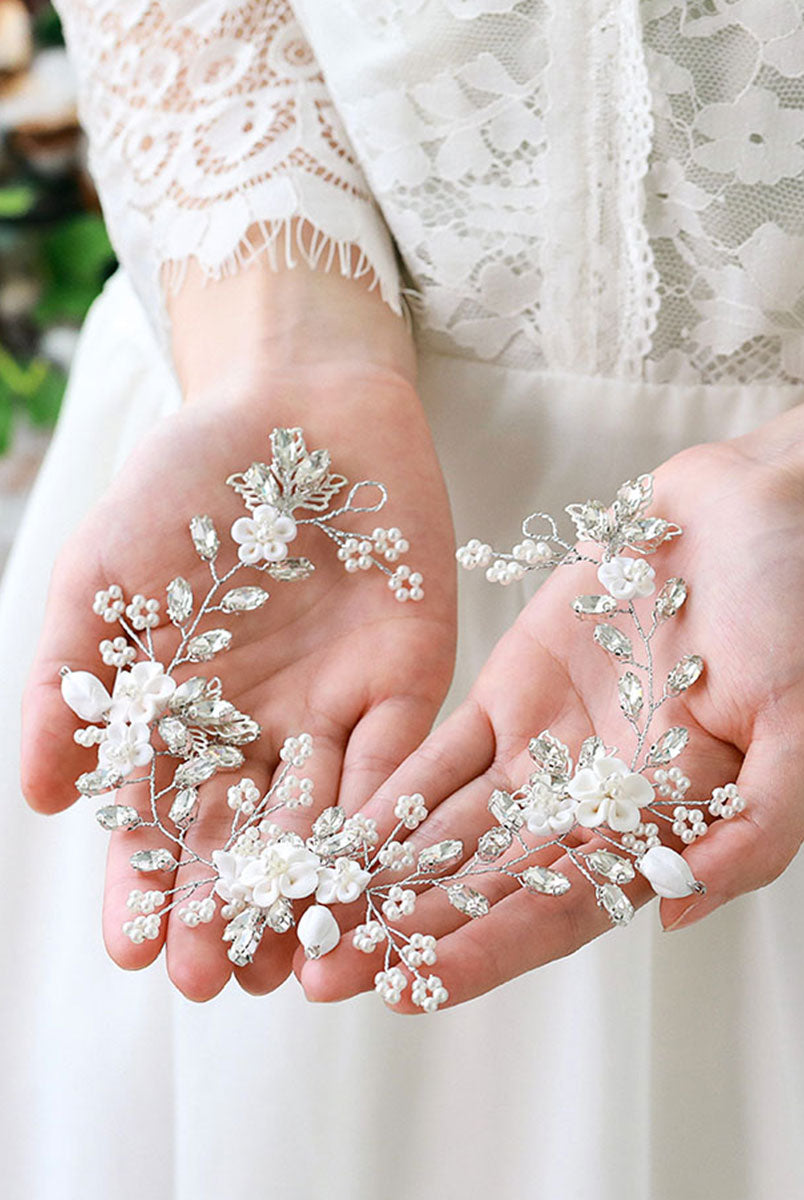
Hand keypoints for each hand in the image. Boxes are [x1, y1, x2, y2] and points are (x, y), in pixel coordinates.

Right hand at [21, 257, 456, 1001]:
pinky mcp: (407, 683)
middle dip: (226, 907)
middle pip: (242, 838)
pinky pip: (397, 764)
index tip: (133, 948)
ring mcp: (335, 712)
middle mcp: (258, 731)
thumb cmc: (184, 482)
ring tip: (292, 960)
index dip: (146, 883)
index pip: (160, 818)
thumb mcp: (102, 578)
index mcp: (183, 716)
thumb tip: (40, 799)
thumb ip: (70, 684)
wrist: (296, 407)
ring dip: (307, 890)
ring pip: (322, 820)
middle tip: (211, 979)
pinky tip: (369, 879)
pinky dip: (382, 821)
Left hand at [300, 405, 803, 1010]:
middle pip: (486, 884)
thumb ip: (753, 828)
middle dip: (405, 928)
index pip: (560, 910)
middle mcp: (590, 803)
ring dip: (380, 871)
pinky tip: (336, 824)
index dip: (485, 951)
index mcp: (657, 826)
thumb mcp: (800, 724)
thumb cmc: (794, 610)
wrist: (750, 512)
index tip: (406, 987)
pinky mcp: (510, 689)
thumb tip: (669, 915)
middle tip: (321, 970)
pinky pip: (442, 751)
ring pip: (451, 826)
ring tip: (308, 911)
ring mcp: (545, 748)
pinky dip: (392, 789)